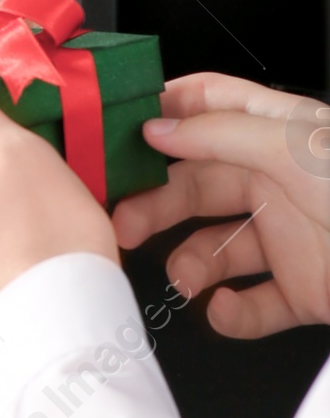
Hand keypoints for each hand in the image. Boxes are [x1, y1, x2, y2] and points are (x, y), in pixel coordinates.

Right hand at [111, 74, 329, 336]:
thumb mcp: (295, 146)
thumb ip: (220, 133)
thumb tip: (158, 128)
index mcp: (278, 132)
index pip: (206, 105)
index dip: (160, 112)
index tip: (115, 133)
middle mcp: (278, 181)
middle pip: (196, 182)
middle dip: (157, 201)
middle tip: (126, 220)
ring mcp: (289, 236)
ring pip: (214, 247)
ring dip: (189, 264)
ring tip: (184, 277)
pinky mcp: (302, 291)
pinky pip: (251, 303)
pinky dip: (231, 313)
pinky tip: (225, 310)